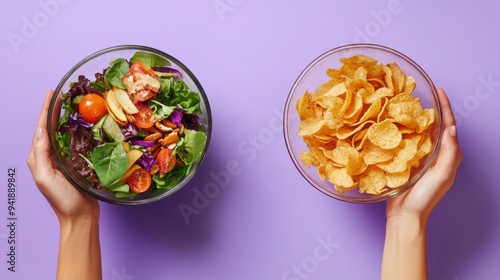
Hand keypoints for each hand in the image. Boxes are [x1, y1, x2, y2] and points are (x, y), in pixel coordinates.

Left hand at [27, 90, 98, 222]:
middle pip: (50, 127)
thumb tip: (41, 131)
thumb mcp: (45, 178)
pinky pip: (75, 142)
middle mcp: (49, 155)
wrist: (80, 217)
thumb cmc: (62, 200)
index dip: (46, 109)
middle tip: (63, 93)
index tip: (52, 92)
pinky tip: (84, 124)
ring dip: (65, 117)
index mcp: (39, 157)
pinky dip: (77, 130)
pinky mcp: (76, 162)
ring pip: (62, 132)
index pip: (41, 128)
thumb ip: (40, 155)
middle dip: (54, 109)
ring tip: (72, 103)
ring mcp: (63, 159)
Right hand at [386, 88, 462, 221]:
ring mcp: (421, 157)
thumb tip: (450, 128)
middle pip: (436, 126)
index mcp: (448, 156)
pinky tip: (394, 122)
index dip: (445, 107)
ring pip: (421, 132)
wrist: (405, 215)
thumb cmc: (425, 198)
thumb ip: (448, 152)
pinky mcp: (406, 161)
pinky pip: (407, 141)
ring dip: (417, 118)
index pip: (448, 126)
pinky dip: (403, 130)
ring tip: (408, 104)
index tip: (439, 91)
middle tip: (423, 94)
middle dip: (432, 109)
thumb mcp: (442, 175)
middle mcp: (436, 154)